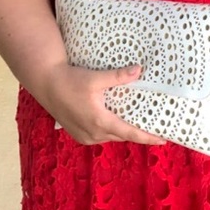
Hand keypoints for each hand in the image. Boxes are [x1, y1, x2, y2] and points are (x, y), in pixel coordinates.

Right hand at [40, 63, 167, 146]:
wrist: (46, 84)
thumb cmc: (70, 80)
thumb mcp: (96, 78)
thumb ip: (118, 76)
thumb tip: (139, 70)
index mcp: (100, 121)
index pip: (130, 133)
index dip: (148, 137)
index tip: (163, 140)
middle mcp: (93, 133)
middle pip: (122, 136)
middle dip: (138, 134)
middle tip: (154, 129)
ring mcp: (85, 136)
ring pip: (111, 137)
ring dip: (123, 132)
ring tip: (138, 125)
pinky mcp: (78, 135)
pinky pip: (100, 137)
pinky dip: (110, 131)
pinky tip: (116, 122)